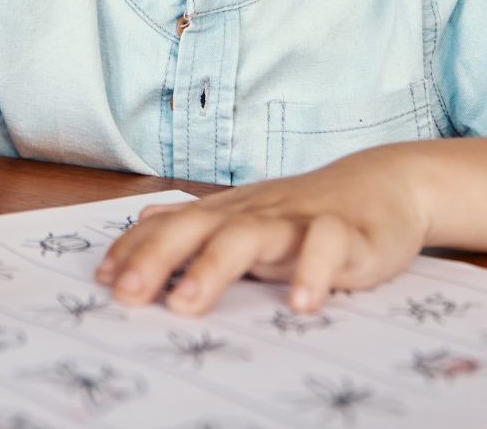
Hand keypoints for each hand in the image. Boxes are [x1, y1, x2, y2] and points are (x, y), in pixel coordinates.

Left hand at [95, 147, 428, 315]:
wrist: (385, 182)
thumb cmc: (306, 208)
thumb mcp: (247, 215)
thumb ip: (197, 222)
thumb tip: (142, 220)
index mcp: (231, 212)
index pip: (172, 225)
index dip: (135, 249)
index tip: (102, 279)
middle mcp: (257, 212)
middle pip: (198, 226)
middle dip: (158, 257)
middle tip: (127, 294)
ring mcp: (299, 219)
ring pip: (251, 233)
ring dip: (216, 266)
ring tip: (188, 303)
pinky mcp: (346, 232)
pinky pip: (328, 246)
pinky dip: (313, 271)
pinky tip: (299, 303)